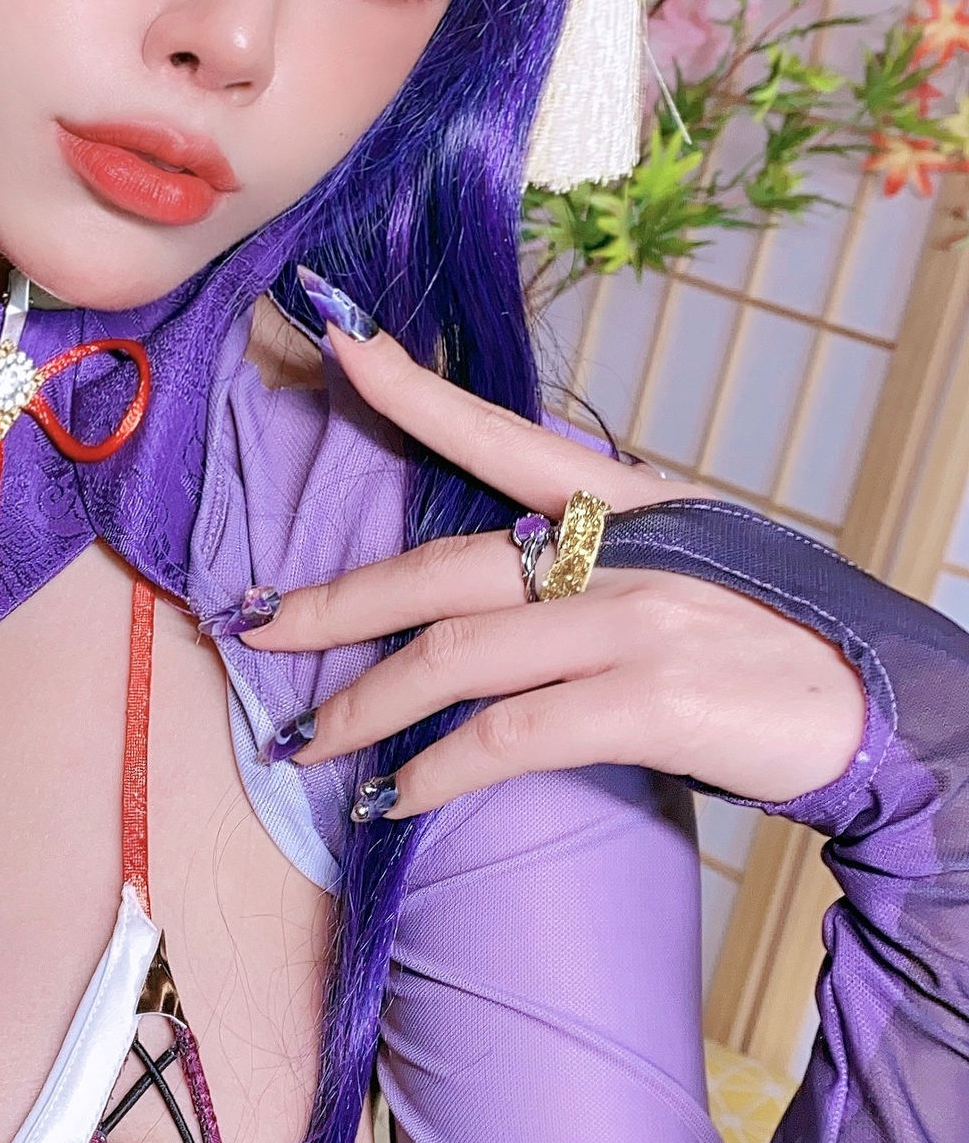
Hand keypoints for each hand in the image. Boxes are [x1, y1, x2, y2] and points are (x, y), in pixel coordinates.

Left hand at [248, 318, 866, 817]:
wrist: (884, 712)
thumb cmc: (779, 649)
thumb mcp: (692, 572)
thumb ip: (596, 572)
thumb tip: (498, 603)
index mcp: (635, 501)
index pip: (503, 435)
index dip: (413, 391)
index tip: (336, 342)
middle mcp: (626, 547)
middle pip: (442, 569)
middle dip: (335, 605)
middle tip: (257, 629)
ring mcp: (636, 620)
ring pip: (454, 658)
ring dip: (365, 711)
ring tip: (308, 746)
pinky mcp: (648, 700)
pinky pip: (508, 736)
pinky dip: (437, 772)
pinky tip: (397, 801)